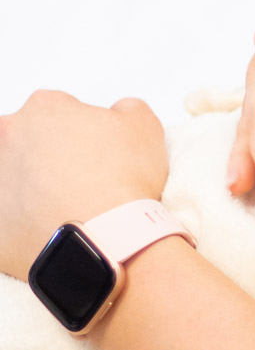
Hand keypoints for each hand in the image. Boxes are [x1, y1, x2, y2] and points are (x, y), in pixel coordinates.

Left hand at [0, 92, 166, 279]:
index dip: (76, 130)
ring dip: (27, 188)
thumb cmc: (121, 183)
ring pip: (7, 180)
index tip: (90, 151)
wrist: (105, 239)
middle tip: (74, 180)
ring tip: (61, 209)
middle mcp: (8, 140)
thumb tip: (120, 112)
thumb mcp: (145, 128)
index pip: (54, 110)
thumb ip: (127, 109)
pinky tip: (49, 231)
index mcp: (43, 109)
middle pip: (21, 141)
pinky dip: (21, 224)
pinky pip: (5, 221)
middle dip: (42, 156)